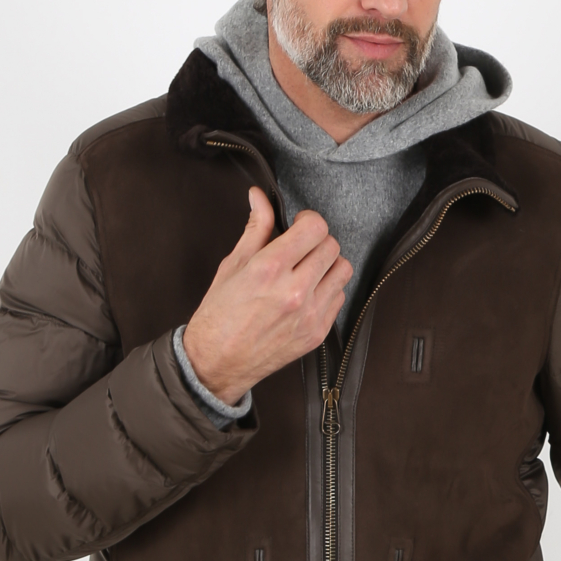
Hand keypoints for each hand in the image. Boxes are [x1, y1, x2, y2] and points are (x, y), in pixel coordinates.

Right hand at [182, 187, 352, 403]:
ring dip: (327, 264)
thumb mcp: (232, 265)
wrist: (217, 363)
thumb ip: (255, 229)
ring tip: (307, 269)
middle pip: (332, 246)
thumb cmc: (219, 315)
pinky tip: (307, 293)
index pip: (315, 228)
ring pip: (342, 270)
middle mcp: (294, 291)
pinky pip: (339, 298)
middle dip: (316, 241)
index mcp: (270, 269)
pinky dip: (327, 290)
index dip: (308, 220)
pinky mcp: (317, 333)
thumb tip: (259, 197)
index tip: (299, 225)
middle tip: (300, 248)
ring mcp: (309, 315)